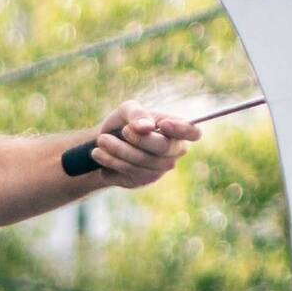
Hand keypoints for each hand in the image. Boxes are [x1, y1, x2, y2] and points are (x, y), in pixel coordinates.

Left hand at [71, 102, 194, 187]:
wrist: (104, 143)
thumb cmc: (124, 122)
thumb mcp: (127, 110)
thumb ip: (137, 113)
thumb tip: (146, 127)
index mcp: (176, 130)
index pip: (193, 132)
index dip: (182, 130)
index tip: (164, 124)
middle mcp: (173, 152)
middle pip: (163, 148)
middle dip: (140, 139)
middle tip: (123, 131)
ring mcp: (159, 169)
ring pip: (142, 162)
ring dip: (119, 149)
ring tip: (102, 140)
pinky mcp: (142, 180)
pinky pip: (128, 171)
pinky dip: (111, 160)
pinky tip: (98, 153)